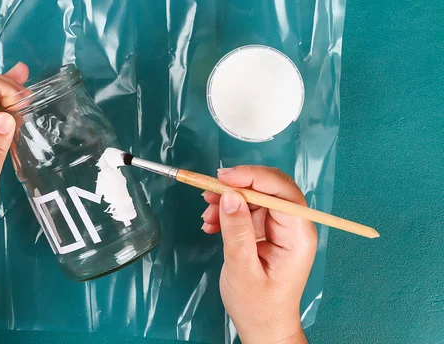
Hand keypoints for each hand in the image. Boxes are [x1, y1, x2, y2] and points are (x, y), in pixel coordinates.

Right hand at [201, 166, 316, 343]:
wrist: (263, 327)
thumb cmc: (259, 307)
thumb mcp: (242, 270)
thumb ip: (237, 232)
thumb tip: (230, 196)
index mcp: (298, 236)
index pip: (282, 191)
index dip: (253, 177)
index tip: (223, 178)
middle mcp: (294, 227)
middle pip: (269, 189)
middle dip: (238, 186)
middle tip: (209, 192)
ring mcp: (281, 228)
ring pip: (255, 197)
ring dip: (229, 200)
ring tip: (207, 215)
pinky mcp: (268, 232)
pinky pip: (248, 210)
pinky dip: (228, 212)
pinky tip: (212, 224)